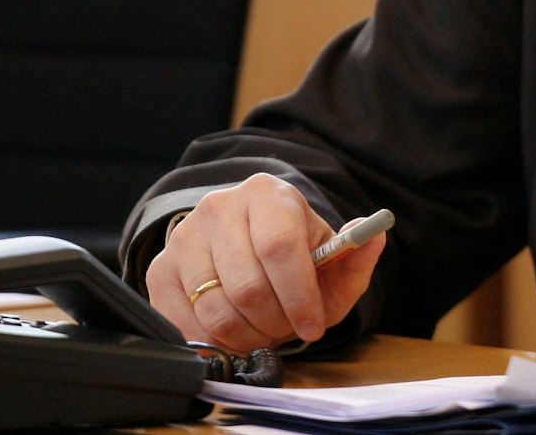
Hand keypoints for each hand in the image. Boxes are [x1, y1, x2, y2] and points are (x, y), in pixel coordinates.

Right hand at [145, 172, 384, 351]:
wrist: (244, 243)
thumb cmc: (294, 255)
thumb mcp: (332, 256)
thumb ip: (357, 254)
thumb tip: (376, 236)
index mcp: (268, 195)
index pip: (279, 248)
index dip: (299, 295)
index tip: (313, 325)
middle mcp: (220, 208)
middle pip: (248, 285)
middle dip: (276, 321)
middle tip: (289, 329)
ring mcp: (184, 238)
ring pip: (216, 309)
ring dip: (247, 335)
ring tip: (265, 329)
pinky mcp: (160, 270)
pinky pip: (185, 323)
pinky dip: (216, 341)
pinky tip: (236, 331)